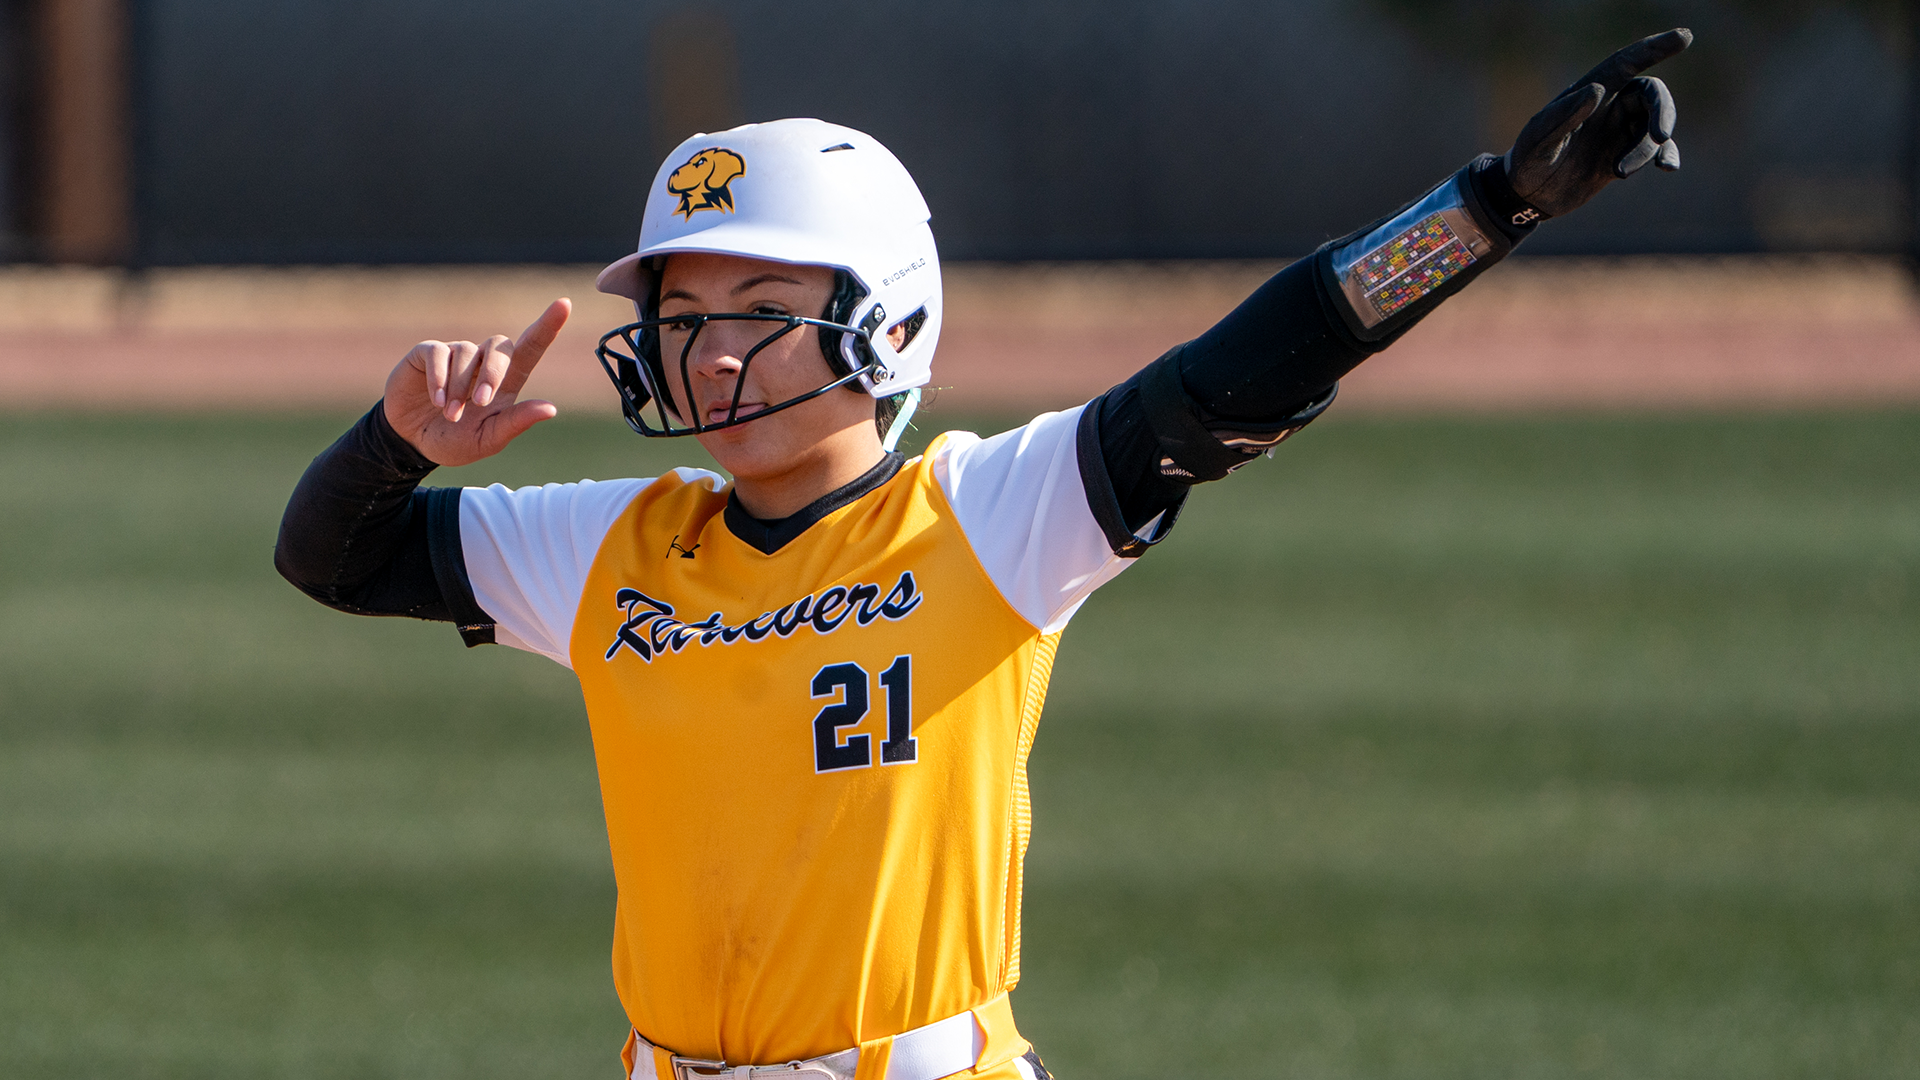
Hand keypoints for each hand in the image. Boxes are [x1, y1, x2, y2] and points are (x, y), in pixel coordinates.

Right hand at [384, 298, 570, 466]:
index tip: (565, 304)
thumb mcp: (487, 440)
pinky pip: (438, 353)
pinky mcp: (427, 353)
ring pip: (467, 352)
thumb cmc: (455, 440)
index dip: (547, 326)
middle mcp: (483, 362)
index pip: (531, 348)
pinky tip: (436, 400)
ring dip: (459, 387)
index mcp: (505, 382)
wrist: (412, 442)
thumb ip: (516, 423)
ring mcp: (455, 354)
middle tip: (481, 403)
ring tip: (450, 413)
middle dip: (493, 372)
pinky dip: (439, 378)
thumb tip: (551, 409)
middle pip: (501, 345)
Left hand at [1506, 28, 1691, 217]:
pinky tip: (1668, 167)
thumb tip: (1597, 91)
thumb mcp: (1539, 140)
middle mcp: (1609, 107)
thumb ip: (1563, 116)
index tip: (1684, 36)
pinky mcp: (1625, 154)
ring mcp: (1619, 131)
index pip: (1626, 62)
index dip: (1654, 49)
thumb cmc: (1528, 160)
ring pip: (1653, 127)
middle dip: (1663, 111)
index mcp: (1589, 93)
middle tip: (1661, 134)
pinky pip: (1656, 150)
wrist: (1528, 195)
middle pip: (1651, 94)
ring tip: (1619, 172)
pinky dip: (1666, 156)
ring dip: (1647, 148)